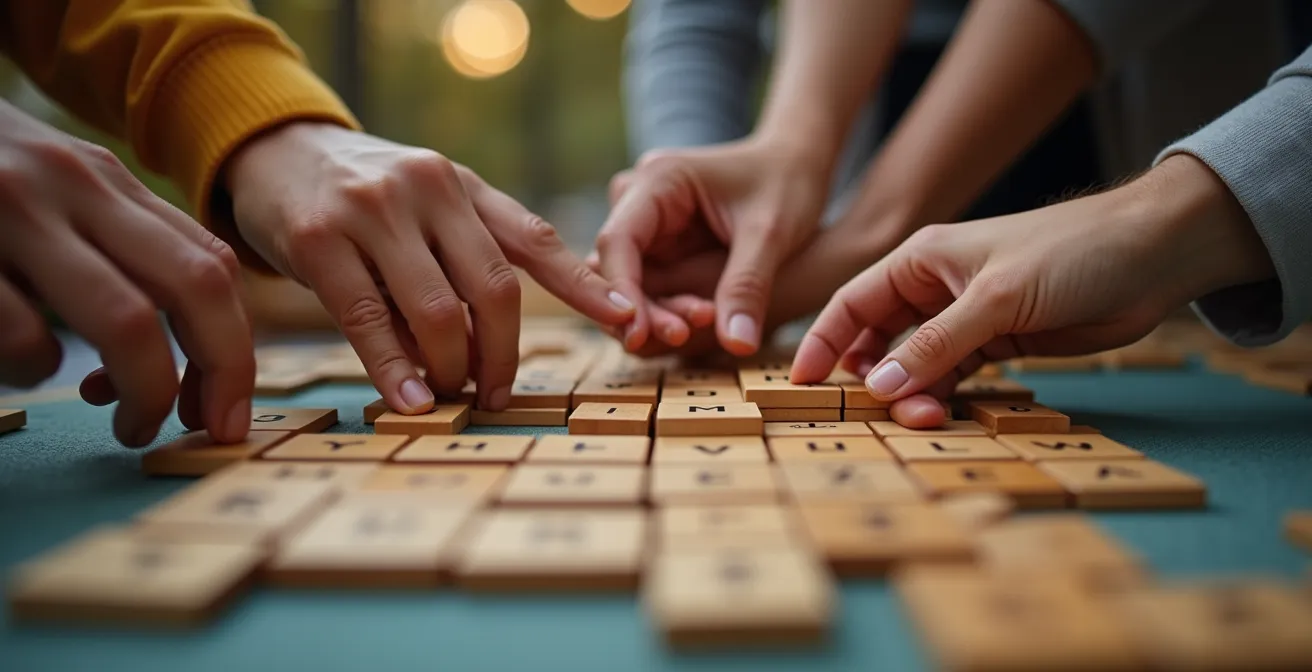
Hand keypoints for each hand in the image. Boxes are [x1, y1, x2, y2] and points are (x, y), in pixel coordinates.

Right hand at [0, 101, 253, 446]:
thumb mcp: (49, 191)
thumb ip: (112, 249)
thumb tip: (181, 358)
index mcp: (104, 180)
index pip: (213, 264)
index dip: (237, 346)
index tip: (229, 408)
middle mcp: (72, 186)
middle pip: (195, 286)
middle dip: (218, 370)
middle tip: (203, 427)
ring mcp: (15, 213)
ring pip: (126, 320)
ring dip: (143, 389)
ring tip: (128, 425)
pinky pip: (26, 336)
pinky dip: (37, 370)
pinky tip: (21, 369)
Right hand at [225, 122, 634, 411]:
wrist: (278, 151)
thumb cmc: (369, 196)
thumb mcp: (433, 205)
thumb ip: (472, 255)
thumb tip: (497, 345)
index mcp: (467, 186)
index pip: (537, 241)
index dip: (586, 286)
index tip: (626, 322)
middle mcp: (430, 189)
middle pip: (495, 290)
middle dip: (503, 355)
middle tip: (498, 394)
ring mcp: (373, 211)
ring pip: (438, 311)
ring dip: (452, 369)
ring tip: (451, 397)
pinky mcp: (320, 238)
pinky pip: (368, 319)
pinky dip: (394, 369)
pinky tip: (408, 400)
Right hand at [592, 210, 912, 359]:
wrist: (797, 166)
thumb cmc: (787, 184)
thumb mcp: (772, 234)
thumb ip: (748, 287)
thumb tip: (738, 346)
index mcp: (658, 180)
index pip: (619, 241)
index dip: (623, 290)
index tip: (638, 334)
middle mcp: (641, 199)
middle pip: (618, 266)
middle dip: (642, 308)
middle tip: (680, 338)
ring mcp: (648, 224)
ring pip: (632, 282)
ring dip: (656, 313)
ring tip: (698, 332)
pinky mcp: (662, 245)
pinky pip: (653, 286)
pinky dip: (671, 308)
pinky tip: (706, 320)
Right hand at [791, 155, 1275, 425]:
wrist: (1152, 255)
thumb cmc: (1070, 253)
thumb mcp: (994, 299)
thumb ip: (934, 346)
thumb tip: (879, 388)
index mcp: (921, 259)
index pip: (853, 302)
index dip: (824, 341)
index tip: (802, 383)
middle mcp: (936, 288)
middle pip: (880, 338)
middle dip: (874, 377)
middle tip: (883, 414)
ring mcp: (966, 316)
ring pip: (918, 363)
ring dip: (915, 392)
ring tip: (928, 419)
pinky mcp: (999, 341)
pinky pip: (956, 374)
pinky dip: (947, 394)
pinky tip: (948, 414)